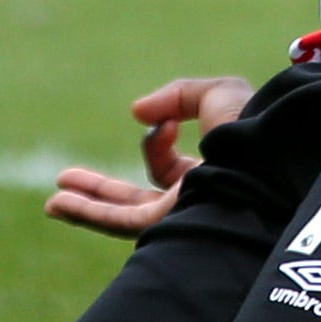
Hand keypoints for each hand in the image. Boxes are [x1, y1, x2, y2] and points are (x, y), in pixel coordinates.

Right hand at [43, 74, 251, 239]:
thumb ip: (177, 96)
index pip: (170, 168)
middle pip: (140, 201)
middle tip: (70, 181)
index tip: (167, 123)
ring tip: (53, 202)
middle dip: (105, 192)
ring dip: (86, 206)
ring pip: (125, 217)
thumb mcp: (218, 94)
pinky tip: (57, 203)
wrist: (267, 158)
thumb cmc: (252, 125)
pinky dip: (88, 211)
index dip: (157, 141)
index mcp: (214, 175)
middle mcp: (197, 202)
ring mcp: (183, 218)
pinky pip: (122, 222)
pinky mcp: (169, 228)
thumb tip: (137, 113)